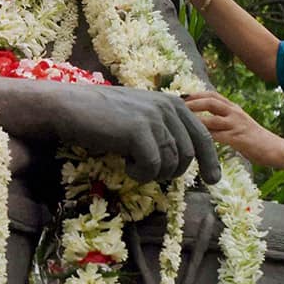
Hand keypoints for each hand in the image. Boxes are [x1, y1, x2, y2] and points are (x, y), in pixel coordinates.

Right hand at [45, 82, 220, 184]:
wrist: (72, 107)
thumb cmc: (103, 114)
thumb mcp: (141, 115)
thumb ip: (164, 128)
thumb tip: (184, 156)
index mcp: (172, 103)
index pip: (202, 135)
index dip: (210, 160)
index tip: (212, 180)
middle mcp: (168, 107)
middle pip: (188, 154)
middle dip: (173, 172)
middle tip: (151, 173)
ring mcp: (154, 118)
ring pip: (171, 163)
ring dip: (153, 173)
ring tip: (132, 164)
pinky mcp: (138, 131)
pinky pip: (152, 167)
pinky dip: (140, 173)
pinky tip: (125, 165)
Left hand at [184, 92, 280, 167]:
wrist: (275, 149)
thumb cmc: (255, 139)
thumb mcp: (239, 124)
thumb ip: (224, 120)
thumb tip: (205, 122)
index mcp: (234, 108)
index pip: (213, 95)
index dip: (196, 94)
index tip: (181, 96)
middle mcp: (235, 112)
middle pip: (211, 101)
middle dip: (192, 102)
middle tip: (176, 106)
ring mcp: (237, 125)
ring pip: (213, 118)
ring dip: (195, 118)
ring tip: (181, 120)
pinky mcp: (238, 138)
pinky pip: (218, 135)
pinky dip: (205, 135)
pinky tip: (193, 138)